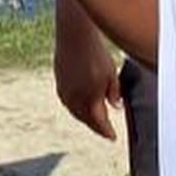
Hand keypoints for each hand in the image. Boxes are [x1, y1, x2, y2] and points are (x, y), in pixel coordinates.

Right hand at [54, 21, 121, 139]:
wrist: (74, 38)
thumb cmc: (95, 54)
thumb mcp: (111, 74)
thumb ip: (114, 93)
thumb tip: (116, 106)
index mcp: (90, 100)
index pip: (99, 123)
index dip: (106, 131)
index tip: (112, 137)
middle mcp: (75, 100)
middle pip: (86, 120)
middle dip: (95, 126)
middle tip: (103, 130)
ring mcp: (65, 92)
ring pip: (75, 112)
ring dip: (84, 117)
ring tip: (92, 119)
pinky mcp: (59, 83)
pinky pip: (68, 102)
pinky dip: (75, 107)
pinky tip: (79, 104)